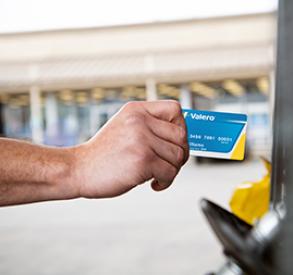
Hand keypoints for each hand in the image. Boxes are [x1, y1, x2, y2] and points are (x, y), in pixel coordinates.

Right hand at [71, 100, 188, 197]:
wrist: (78, 169)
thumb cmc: (103, 154)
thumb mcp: (125, 128)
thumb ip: (149, 126)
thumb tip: (182, 137)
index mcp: (136, 110)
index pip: (175, 110)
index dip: (181, 127)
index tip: (175, 142)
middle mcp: (140, 121)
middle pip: (181, 135)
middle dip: (180, 153)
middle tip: (169, 163)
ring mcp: (141, 140)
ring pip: (178, 156)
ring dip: (172, 170)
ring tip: (158, 175)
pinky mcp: (142, 160)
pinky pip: (169, 172)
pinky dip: (166, 181)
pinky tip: (154, 183)